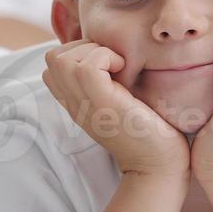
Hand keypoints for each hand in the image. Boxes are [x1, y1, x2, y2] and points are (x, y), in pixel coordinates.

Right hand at [43, 40, 188, 176]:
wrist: (159, 165)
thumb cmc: (149, 130)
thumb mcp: (118, 100)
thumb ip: (106, 81)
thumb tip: (111, 51)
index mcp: (75, 102)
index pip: (52, 64)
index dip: (77, 50)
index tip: (105, 62)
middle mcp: (74, 104)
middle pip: (52, 57)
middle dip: (83, 47)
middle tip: (111, 63)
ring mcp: (84, 104)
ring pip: (63, 59)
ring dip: (95, 51)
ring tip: (118, 67)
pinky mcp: (101, 103)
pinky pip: (86, 66)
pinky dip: (106, 57)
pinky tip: (124, 71)